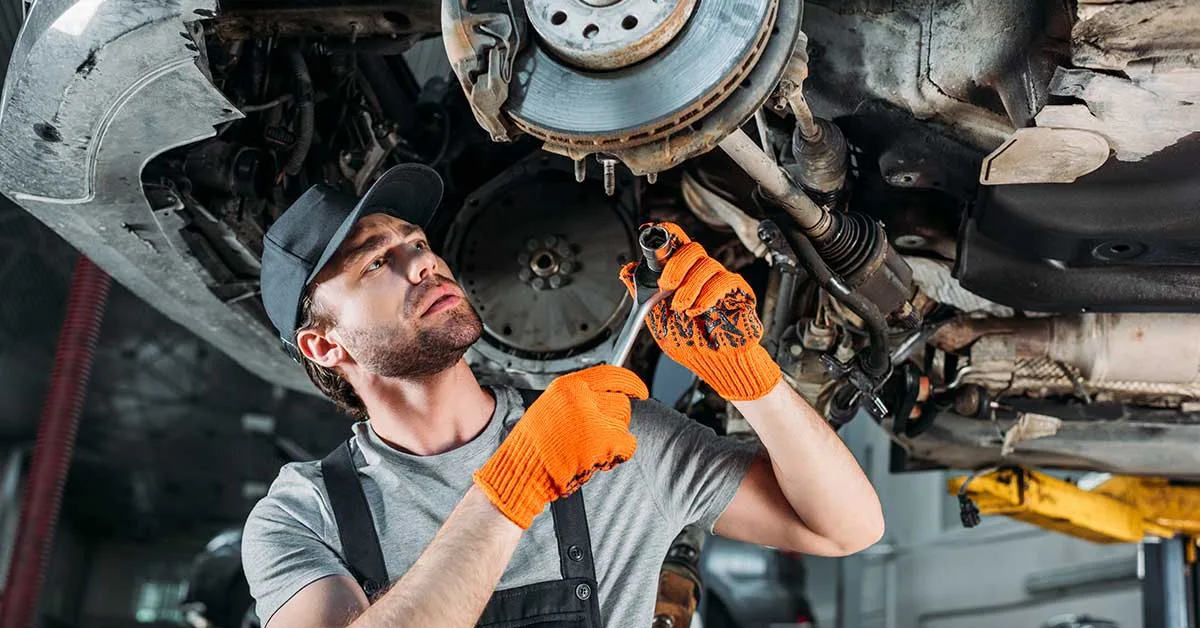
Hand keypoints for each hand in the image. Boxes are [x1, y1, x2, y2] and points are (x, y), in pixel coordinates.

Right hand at [474, 365, 648, 527]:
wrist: (522, 472)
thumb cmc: (534, 448)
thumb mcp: (550, 409)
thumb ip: (577, 399)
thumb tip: (606, 397)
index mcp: (567, 386)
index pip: (610, 374)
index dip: (631, 383)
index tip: (640, 391)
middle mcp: (580, 397)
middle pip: (621, 403)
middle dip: (615, 422)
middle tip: (599, 438)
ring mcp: (592, 418)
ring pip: (624, 424)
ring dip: (614, 440)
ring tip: (589, 451)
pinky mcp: (602, 440)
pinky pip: (627, 445)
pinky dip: (617, 456)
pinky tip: (597, 461)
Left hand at [620, 222, 780, 400]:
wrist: (715, 365)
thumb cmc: (691, 345)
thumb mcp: (658, 322)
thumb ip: (642, 296)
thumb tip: (626, 272)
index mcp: (681, 277)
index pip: (676, 244)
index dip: (665, 233)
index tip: (650, 233)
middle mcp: (700, 275)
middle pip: (691, 248)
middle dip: (676, 264)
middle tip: (666, 285)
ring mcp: (719, 281)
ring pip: (707, 263)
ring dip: (689, 286)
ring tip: (682, 309)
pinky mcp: (738, 292)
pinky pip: (726, 280)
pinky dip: (708, 295)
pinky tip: (698, 311)